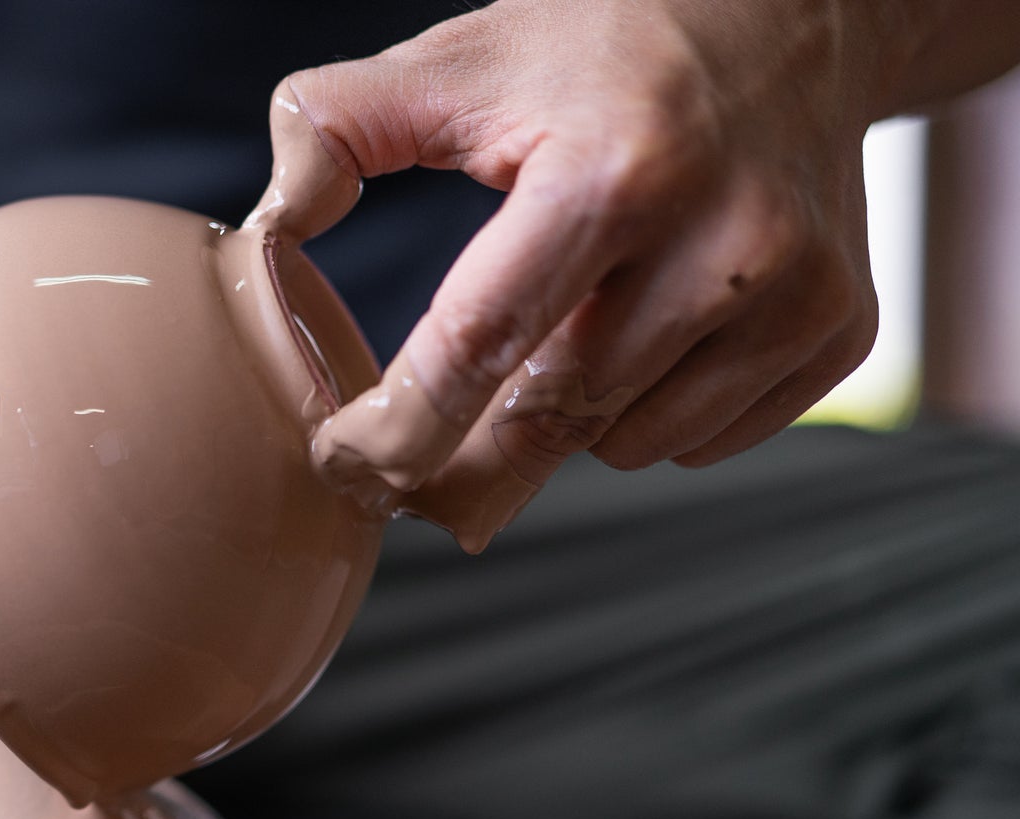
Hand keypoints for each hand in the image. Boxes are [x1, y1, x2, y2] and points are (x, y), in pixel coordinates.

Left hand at [289, 0, 893, 550]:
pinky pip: (697, 440)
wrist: (798, 17)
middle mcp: (723, 240)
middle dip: (459, 463)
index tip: (341, 464)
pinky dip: (645, 416)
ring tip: (564, 330)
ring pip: (620, 445)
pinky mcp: (840, 333)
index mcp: (615, 172)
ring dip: (562, 422)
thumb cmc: (603, 48)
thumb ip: (338, 126)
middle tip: (402, 478)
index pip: (479, 344)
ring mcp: (797, 295)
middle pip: (550, 419)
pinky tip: (645, 336)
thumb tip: (273, 228)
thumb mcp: (461, 59)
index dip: (395, 429)